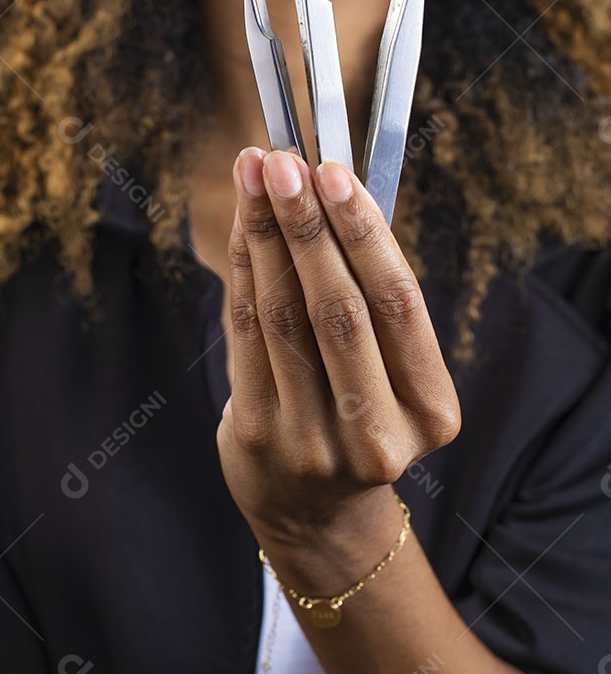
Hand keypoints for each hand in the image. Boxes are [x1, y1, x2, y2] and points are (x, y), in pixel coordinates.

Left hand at [217, 146, 461, 542]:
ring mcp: (314, 442)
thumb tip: (332, 192)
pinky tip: (241, 229)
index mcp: (431, 413)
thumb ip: (370, 299)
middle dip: (307, 225)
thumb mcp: (391, 377)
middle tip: (284, 161)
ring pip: (284, 316)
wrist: (315, 511)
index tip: (335, 172)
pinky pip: (246, 335)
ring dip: (266, 236)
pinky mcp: (257, 436)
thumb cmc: (361, 419)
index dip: (364, 233)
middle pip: (339, 309)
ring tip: (256, 177)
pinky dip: (243, 272)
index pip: (398, 306)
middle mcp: (378, 435)